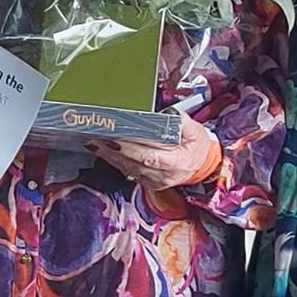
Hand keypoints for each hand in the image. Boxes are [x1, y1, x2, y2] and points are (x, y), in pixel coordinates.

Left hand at [90, 116, 220, 191]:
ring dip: (109, 156)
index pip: (150, 156)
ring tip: (94, 142)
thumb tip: (168, 114)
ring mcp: (154, 181)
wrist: (201, 165)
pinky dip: (114, 161)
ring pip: (128, 168)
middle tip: (97, 138)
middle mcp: (163, 175)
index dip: (130, 149)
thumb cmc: (197, 147)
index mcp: (177, 163)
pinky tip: (103, 151)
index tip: (114, 139)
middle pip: (134, 163)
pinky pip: (128, 171)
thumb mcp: (196, 131)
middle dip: (113, 150)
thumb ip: (182, 122)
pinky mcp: (147, 182)